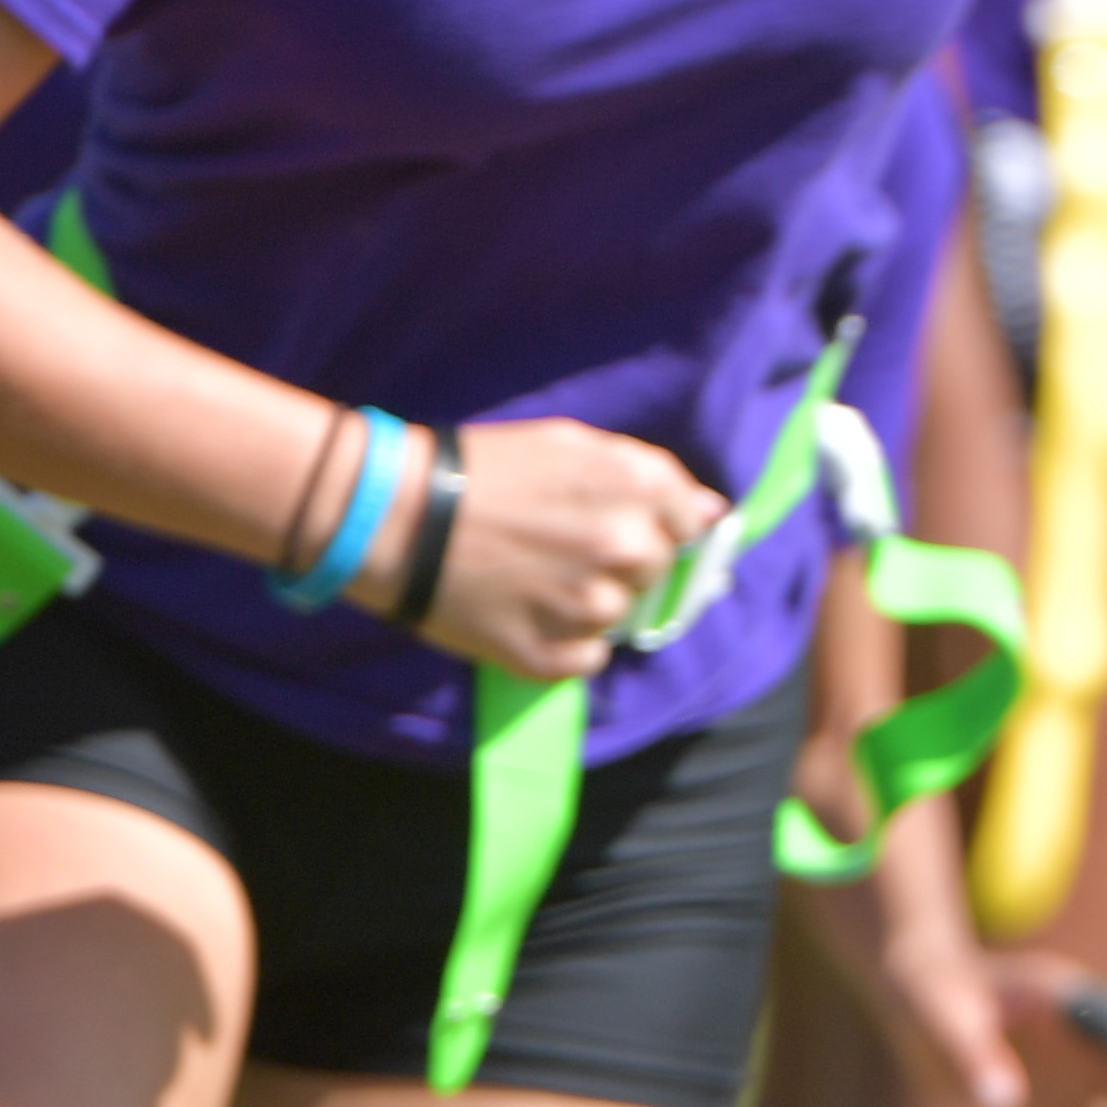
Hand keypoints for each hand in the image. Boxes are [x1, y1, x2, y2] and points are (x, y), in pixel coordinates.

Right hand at [394, 418, 713, 678]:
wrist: (395, 515)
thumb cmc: (481, 469)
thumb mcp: (572, 445)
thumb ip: (648, 476)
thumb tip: (711, 513)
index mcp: (641, 487)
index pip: (692, 523)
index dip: (657, 524)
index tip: (619, 524)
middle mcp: (628, 548)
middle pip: (656, 571)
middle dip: (621, 563)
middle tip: (560, 548)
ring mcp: (590, 606)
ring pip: (619, 618)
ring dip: (588, 605)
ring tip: (533, 578)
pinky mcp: (549, 654)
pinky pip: (586, 661)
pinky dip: (563, 646)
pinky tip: (524, 613)